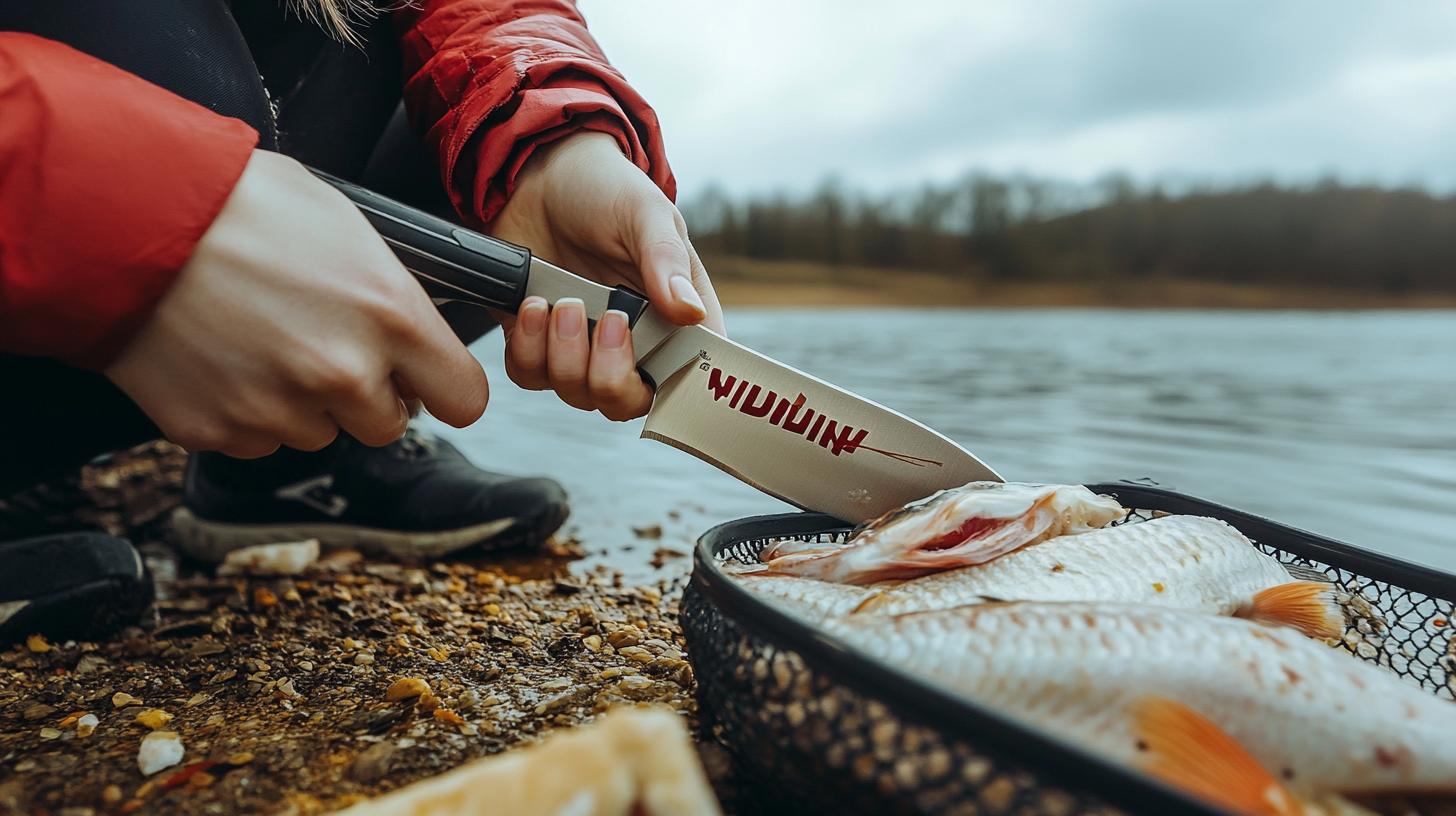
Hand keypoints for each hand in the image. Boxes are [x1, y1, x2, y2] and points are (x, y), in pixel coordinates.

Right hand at [105, 150, 487, 458]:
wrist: (123, 215)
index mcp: (391, 316)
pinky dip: (243, 410)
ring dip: (302, 403)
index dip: (445, 388)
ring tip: (262, 340)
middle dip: (366, 395)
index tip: (429, 381)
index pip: (464, 397)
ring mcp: (278, 408)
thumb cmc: (236, 202)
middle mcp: (343, 372)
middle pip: (388, 425)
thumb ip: (389, 288)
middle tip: (326, 348)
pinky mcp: (217, 430)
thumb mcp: (345, 224)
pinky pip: (254, 440)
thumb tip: (407, 322)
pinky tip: (222, 357)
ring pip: (319, 434)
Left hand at [491, 132, 723, 420]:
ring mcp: (584, 347)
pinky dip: (528, 349)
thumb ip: (664, 261)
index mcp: (677, 316)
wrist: (537, 172)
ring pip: (578, 394)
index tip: (655, 363)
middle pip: (629, 402)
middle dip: (610, 377)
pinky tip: (532, 305)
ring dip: (564, 356)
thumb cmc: (604, 188)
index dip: (680, 389)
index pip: (693, 376)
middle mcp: (634, 342)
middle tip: (606, 320)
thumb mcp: (643, 213)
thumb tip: (689, 312)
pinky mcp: (538, 342)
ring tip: (560, 300)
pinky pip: (531, 375)